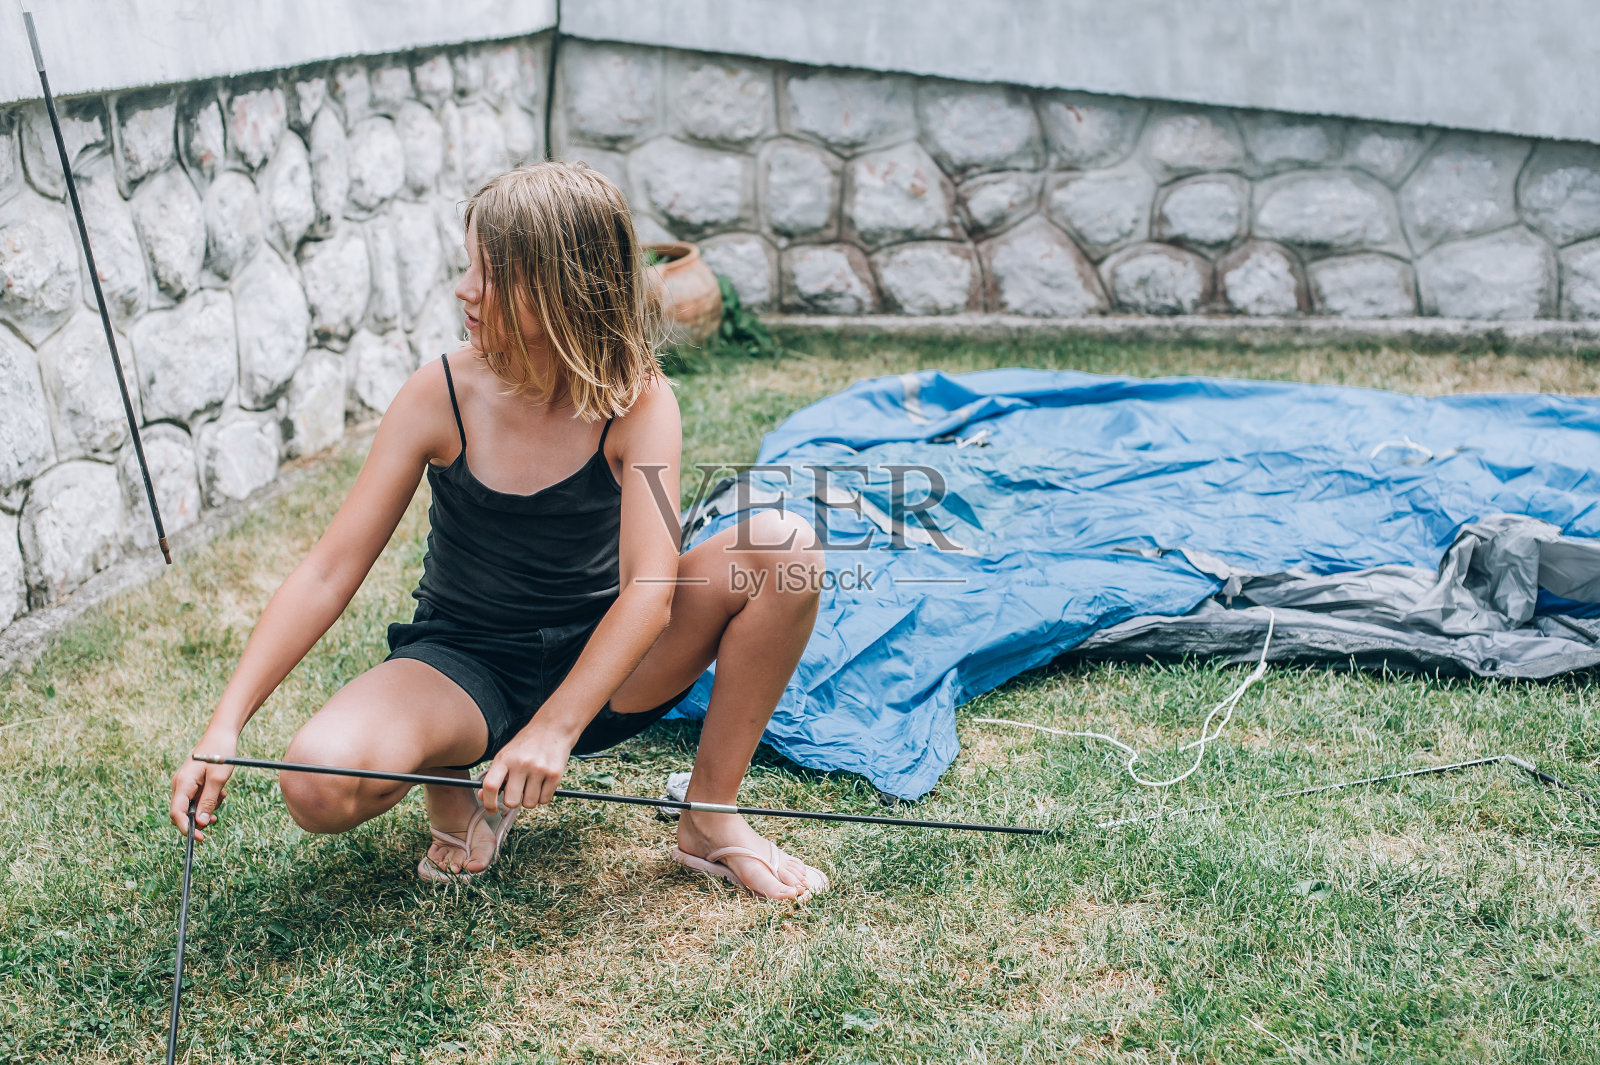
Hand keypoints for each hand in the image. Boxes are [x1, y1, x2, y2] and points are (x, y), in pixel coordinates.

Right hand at [170, 727, 237, 841]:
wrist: (222, 734)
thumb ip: (209, 801)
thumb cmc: (220, 753)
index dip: (186, 828)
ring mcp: (185, 784)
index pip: (177, 813)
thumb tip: (201, 823)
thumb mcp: (218, 779)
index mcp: (183, 783)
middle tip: (216, 818)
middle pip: (183, 813)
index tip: (200, 838)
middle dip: (199, 819)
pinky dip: (208, 800)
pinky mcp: (192, 782)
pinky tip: (220, 792)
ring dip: (207, 808)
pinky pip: (197, 798)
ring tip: (222, 796)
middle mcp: (180, 785)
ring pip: (192, 807)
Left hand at [477, 720, 574, 814]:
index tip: (491, 810)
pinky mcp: (555, 774)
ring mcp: (539, 769)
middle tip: (517, 791)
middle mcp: (521, 763)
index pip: (490, 786)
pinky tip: (543, 781)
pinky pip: (544, 800)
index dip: (488, 803)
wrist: (553, 727)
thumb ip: (495, 775)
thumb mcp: (506, 755)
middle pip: (511, 801)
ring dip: (530, 798)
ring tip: (532, 782)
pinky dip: (543, 795)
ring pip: (529, 803)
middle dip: (513, 801)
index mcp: (504, 758)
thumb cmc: (526, 744)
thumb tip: (482, 797)